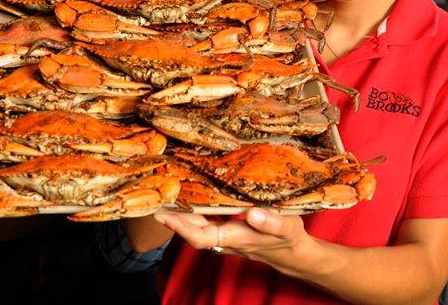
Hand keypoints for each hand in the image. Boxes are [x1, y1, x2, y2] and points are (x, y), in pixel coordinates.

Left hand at [154, 209, 311, 273]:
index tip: (165, 216)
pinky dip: (194, 208)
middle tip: (154, 198)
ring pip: (196, 225)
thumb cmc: (290, 240)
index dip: (182, 227)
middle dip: (173, 217)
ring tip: (165, 192)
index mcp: (236, 238)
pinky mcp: (227, 229)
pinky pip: (205, 220)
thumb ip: (272, 222)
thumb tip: (253, 214)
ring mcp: (224, 235)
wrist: (293, 254)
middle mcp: (225, 238)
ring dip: (181, 212)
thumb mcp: (288, 229)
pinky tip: (189, 194)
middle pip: (192, 230)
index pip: (201, 237)